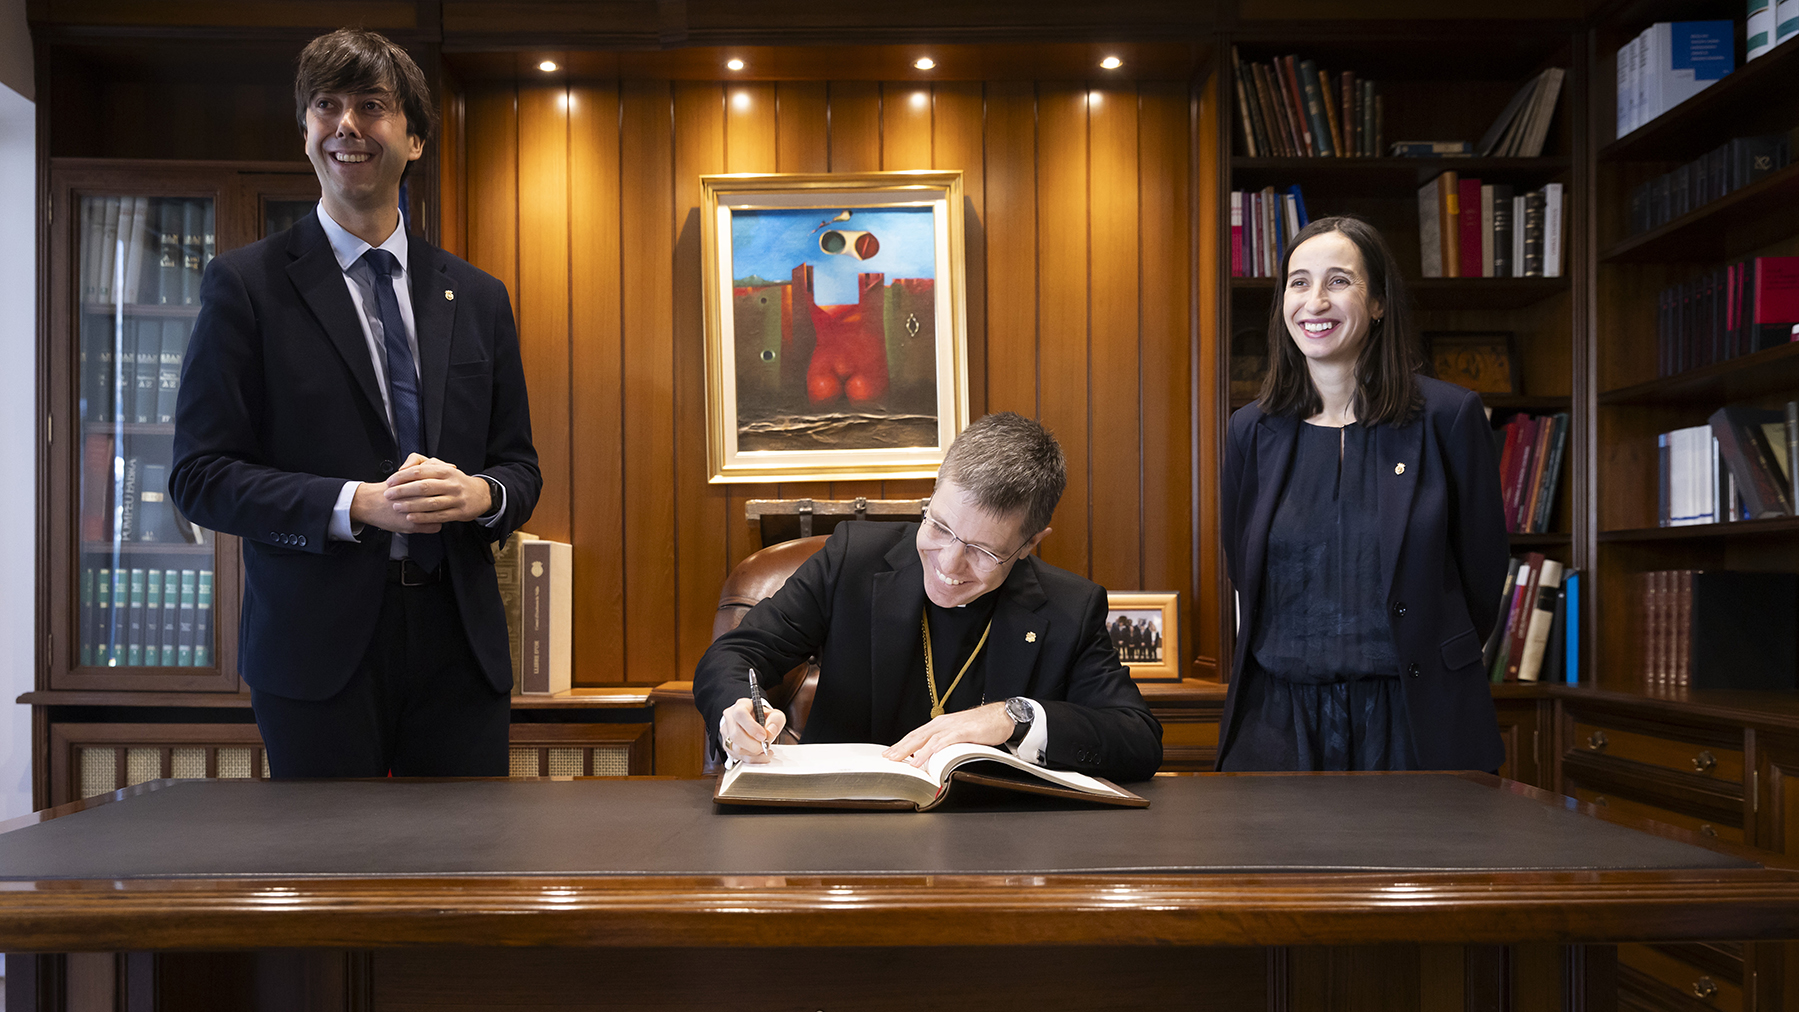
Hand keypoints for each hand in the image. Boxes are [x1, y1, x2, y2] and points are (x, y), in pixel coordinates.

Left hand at [380, 452, 492, 526]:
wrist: (480, 494)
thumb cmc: (455, 481)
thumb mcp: (441, 467)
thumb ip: (421, 463)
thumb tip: (403, 468)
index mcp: (445, 471)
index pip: (420, 471)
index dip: (402, 477)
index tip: (390, 482)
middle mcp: (451, 484)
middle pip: (423, 487)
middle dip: (403, 491)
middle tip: (389, 494)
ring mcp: (456, 499)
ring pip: (430, 503)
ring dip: (411, 505)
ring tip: (397, 506)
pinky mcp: (458, 513)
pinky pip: (438, 516)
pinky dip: (423, 517)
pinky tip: (411, 517)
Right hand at [719, 697, 785, 763]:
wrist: (755, 722)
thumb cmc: (762, 717)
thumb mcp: (774, 714)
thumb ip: (776, 721)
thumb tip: (770, 731)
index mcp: (741, 706)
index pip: (740, 714)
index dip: (751, 727)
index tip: (763, 736)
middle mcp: (730, 718)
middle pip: (736, 735)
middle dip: (753, 745)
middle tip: (765, 746)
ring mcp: (726, 732)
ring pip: (735, 748)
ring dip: (753, 753)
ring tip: (764, 750)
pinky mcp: (727, 745)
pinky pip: (737, 756)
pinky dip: (751, 759)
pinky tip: (759, 755)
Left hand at [882, 702, 1011, 767]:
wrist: (1001, 716)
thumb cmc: (981, 726)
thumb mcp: (959, 734)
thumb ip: (945, 743)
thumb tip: (933, 757)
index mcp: (939, 724)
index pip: (916, 735)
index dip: (902, 744)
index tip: (890, 753)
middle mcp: (941, 724)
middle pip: (916, 737)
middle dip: (900, 748)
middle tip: (887, 758)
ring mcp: (951, 727)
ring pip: (925, 740)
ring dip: (911, 751)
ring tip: (900, 761)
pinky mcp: (962, 732)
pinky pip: (942, 743)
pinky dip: (930, 751)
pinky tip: (923, 759)